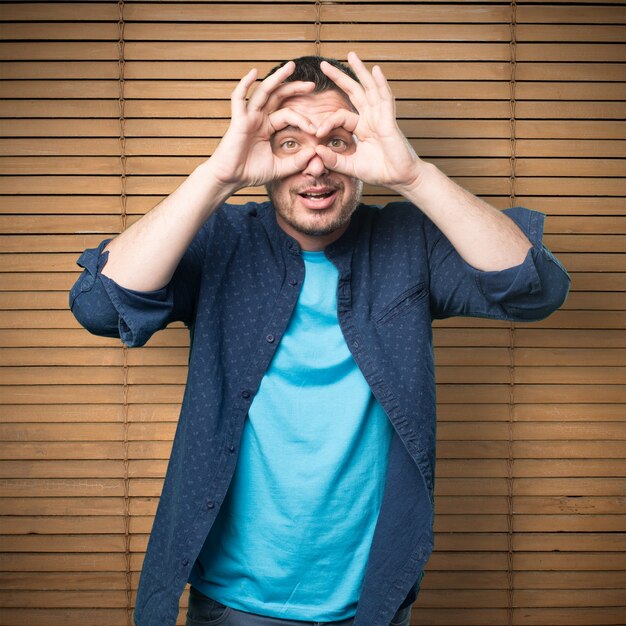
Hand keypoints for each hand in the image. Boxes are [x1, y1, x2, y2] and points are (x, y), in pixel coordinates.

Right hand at [206, 62, 318, 190]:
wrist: (230, 179)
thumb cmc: (250, 173)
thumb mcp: (279, 168)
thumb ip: (296, 162)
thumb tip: (315, 153)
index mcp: (267, 127)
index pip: (288, 114)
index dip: (303, 119)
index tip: (316, 130)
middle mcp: (258, 118)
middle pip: (278, 96)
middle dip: (294, 88)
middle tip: (312, 85)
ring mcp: (248, 117)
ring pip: (263, 92)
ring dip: (277, 78)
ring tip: (291, 67)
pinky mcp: (238, 120)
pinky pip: (239, 98)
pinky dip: (245, 84)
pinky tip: (254, 72)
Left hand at [315, 52, 422, 192]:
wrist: (401, 178)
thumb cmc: (381, 172)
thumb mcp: (351, 167)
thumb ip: (334, 160)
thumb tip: (317, 151)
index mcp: (363, 127)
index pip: (341, 116)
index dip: (327, 122)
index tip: (316, 133)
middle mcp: (372, 118)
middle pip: (355, 92)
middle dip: (340, 77)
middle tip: (324, 65)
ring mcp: (381, 117)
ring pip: (370, 89)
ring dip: (361, 72)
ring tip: (351, 55)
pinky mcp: (389, 121)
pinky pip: (385, 99)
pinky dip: (381, 84)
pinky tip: (376, 70)